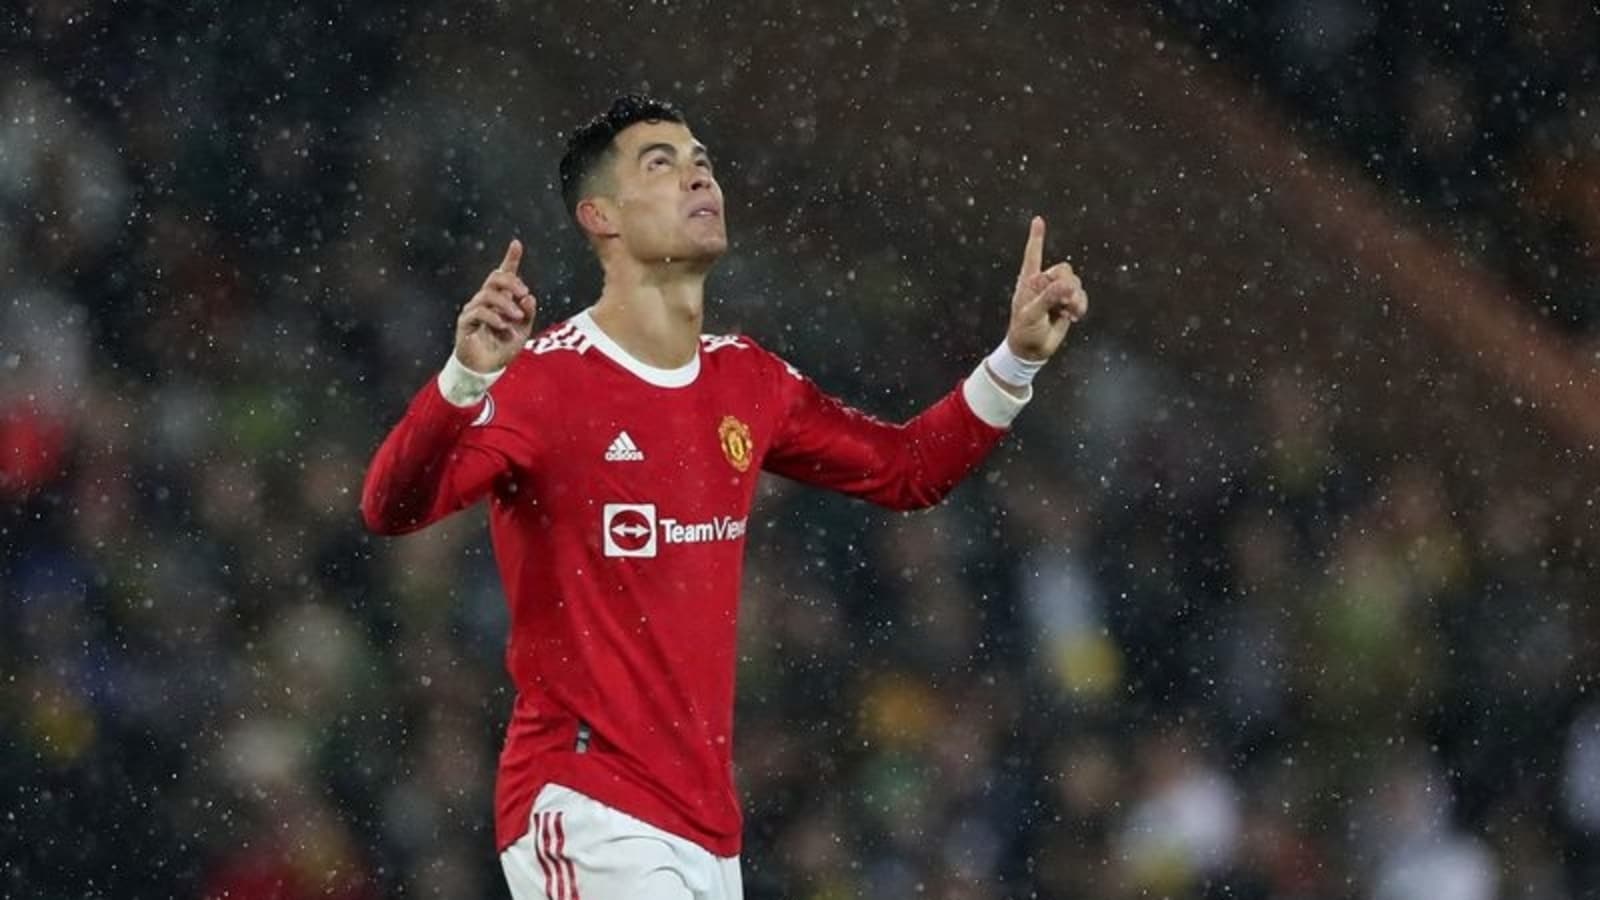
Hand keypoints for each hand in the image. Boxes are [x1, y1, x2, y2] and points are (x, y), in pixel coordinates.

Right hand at [455, 239, 537, 372]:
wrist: (486, 368)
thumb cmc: (503, 346)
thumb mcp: (523, 330)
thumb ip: (527, 313)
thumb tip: (529, 296)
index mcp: (501, 299)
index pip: (504, 275)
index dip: (510, 259)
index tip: (516, 244)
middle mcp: (486, 300)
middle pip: (495, 278)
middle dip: (512, 282)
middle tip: (524, 293)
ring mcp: (474, 309)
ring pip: (488, 294)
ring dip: (506, 304)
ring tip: (516, 317)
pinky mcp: (465, 322)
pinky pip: (478, 312)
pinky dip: (494, 318)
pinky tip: (503, 326)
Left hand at [1006, 216, 1086, 361]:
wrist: (1033, 350)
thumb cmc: (1024, 330)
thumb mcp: (1032, 314)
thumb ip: (1049, 298)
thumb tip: (1068, 285)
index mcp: (1029, 281)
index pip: (1033, 256)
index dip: (1036, 238)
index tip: (1038, 220)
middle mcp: (1044, 283)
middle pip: (1064, 269)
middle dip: (1067, 285)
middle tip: (1063, 303)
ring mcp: (1057, 293)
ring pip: (1076, 283)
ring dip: (1075, 297)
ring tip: (1067, 312)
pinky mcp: (1068, 304)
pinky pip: (1082, 296)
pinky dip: (1081, 305)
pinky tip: (1073, 316)